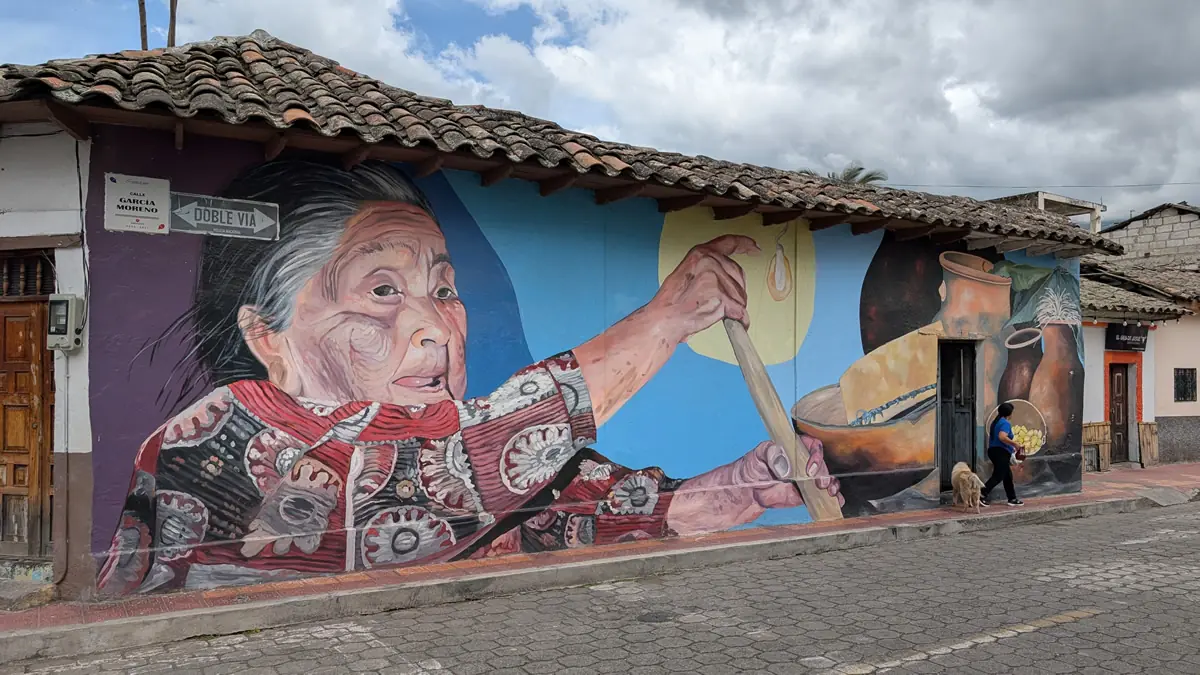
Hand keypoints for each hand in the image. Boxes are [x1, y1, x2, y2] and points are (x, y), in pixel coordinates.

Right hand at [646, 235, 758, 343]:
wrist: (665, 318)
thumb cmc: (673, 302)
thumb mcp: (688, 273)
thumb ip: (708, 269)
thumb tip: (727, 278)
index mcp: (701, 253)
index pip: (729, 242)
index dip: (745, 244)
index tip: (754, 247)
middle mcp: (710, 261)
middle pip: (738, 274)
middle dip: (735, 290)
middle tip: (720, 302)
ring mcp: (717, 279)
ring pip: (740, 294)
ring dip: (733, 306)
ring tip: (713, 311)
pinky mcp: (723, 297)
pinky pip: (740, 311)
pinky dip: (738, 319)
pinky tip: (728, 320)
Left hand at [665, 435, 842, 535]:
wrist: (733, 499)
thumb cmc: (740, 475)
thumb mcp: (754, 460)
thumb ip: (771, 457)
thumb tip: (787, 464)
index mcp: (785, 449)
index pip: (808, 445)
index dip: (814, 454)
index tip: (808, 468)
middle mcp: (794, 463)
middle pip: (819, 463)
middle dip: (823, 472)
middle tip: (820, 484)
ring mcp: (798, 480)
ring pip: (823, 479)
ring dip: (831, 484)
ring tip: (829, 492)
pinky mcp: (798, 496)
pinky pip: (818, 495)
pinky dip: (830, 498)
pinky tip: (835, 502)